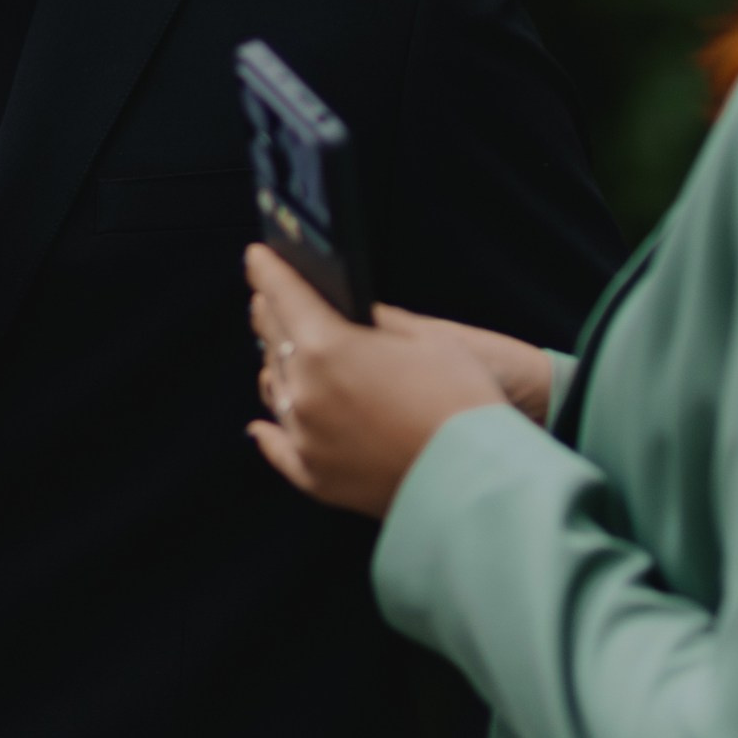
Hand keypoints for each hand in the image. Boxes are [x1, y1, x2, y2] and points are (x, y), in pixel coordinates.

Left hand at [245, 246, 508, 518]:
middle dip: (270, 312)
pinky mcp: (315, 478)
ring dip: (274, 365)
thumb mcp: (428, 339)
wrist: (480, 480)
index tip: (258, 256)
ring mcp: (306, 438)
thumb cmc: (463, 400)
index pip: (284, 295)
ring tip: (276, 349)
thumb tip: (352, 315)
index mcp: (327, 347)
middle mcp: (305, 392)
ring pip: (276, 391)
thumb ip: (378, 321)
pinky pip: (280, 449)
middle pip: (274, 341)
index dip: (269, 270)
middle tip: (266, 295)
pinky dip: (269, 434)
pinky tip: (260, 426)